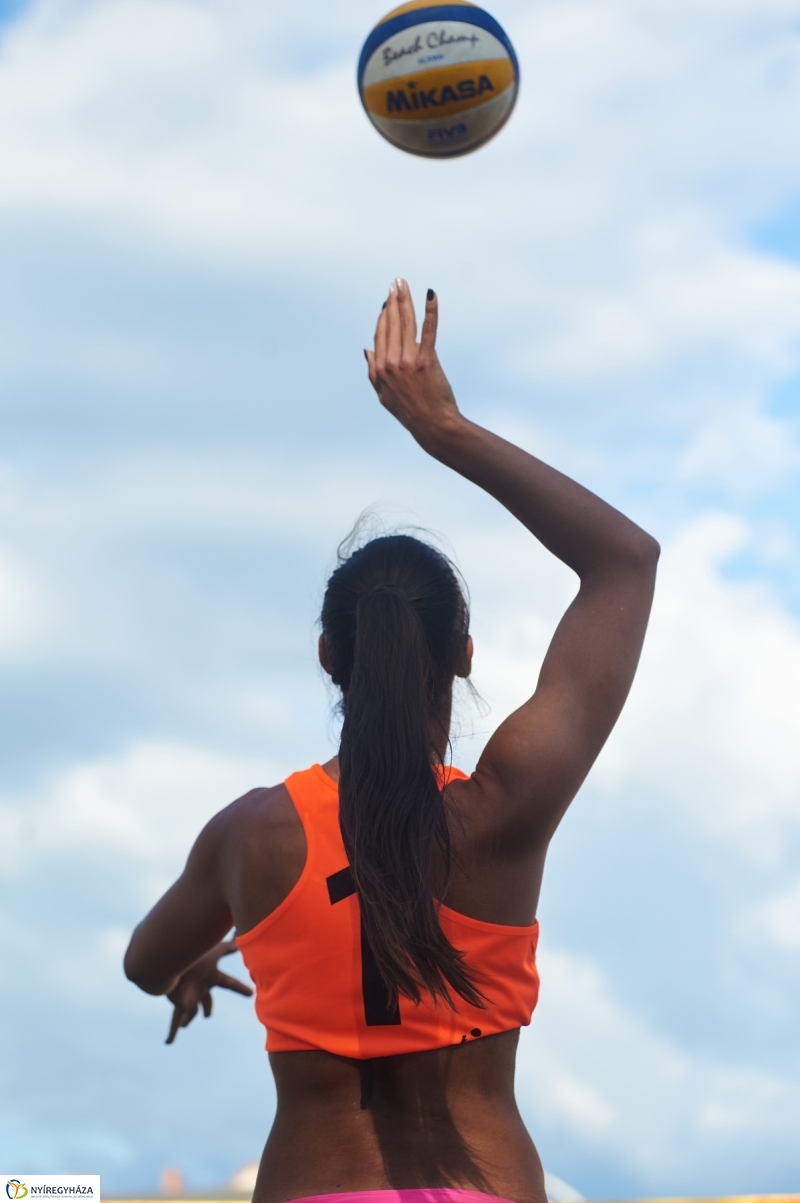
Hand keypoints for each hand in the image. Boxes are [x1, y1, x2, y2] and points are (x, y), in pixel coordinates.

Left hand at [165, 939, 252, 1043]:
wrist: (173, 963)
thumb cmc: (195, 957)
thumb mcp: (215, 951)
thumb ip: (229, 947)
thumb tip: (241, 938)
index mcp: (211, 976)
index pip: (228, 983)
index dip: (239, 989)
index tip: (250, 993)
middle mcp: (200, 987)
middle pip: (206, 1000)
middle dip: (207, 1007)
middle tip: (207, 1016)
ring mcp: (189, 996)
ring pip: (190, 1012)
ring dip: (188, 1018)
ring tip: (184, 1025)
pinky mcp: (179, 1005)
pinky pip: (175, 1021)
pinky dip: (172, 1032)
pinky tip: (168, 1042)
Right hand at [365, 280, 461, 448]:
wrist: (433, 425)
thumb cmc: (409, 412)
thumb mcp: (384, 396)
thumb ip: (372, 373)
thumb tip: (367, 350)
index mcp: (379, 369)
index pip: (380, 335)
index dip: (383, 316)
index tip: (387, 302)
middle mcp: (391, 362)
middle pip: (391, 324)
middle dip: (393, 300)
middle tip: (395, 283)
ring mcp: (408, 361)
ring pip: (406, 322)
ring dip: (404, 299)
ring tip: (404, 284)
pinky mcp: (427, 360)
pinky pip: (429, 329)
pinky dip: (430, 311)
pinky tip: (430, 295)